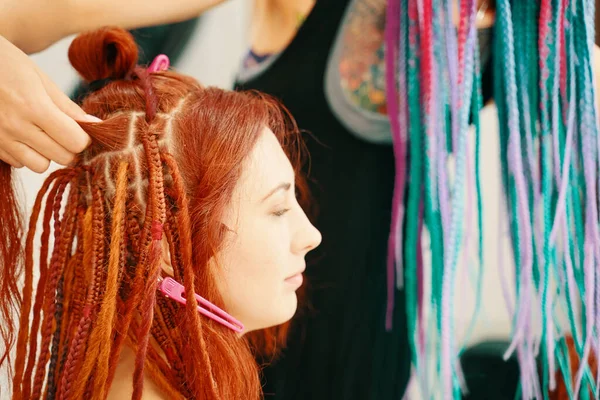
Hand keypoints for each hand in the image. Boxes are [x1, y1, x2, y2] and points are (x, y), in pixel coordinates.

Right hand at [0, 35, 98, 172]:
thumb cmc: (5, 63)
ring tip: (41, 133)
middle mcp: (15, 126)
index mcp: (33, 106)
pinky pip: (17, 163)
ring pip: (40, 166)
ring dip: (47, 154)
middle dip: (69, 147)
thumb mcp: (40, 79)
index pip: (75, 142)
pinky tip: (21, 134)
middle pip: (62, 158)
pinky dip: (25, 153)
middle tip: (63, 131)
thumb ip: (68, 107)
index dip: (83, 137)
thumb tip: (95, 125)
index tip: (80, 129)